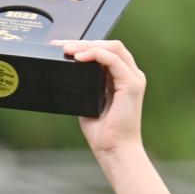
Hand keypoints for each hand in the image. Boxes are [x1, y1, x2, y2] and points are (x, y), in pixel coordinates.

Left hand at [53, 39, 145, 159]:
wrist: (114, 151)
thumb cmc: (103, 134)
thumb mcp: (89, 103)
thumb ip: (85, 86)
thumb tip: (69, 73)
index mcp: (122, 79)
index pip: (106, 52)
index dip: (85, 46)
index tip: (63, 48)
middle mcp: (131, 75)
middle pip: (109, 45)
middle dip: (84, 42)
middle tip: (61, 45)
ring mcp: (134, 78)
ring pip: (112, 48)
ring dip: (88, 45)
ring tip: (68, 50)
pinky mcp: (132, 84)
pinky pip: (113, 59)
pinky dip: (95, 55)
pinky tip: (79, 58)